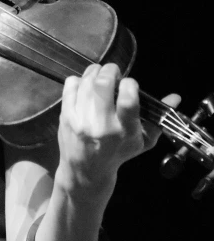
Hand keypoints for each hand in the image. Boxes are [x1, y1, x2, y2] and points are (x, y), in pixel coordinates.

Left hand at [56, 63, 179, 194]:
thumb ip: (158, 119)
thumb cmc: (118, 153)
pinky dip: (78, 80)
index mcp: (124, 131)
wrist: (86, 169)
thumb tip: (175, 97)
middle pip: (103, 85)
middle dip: (110, 71)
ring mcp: (80, 120)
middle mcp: (101, 125)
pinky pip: (70, 86)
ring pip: (86, 82)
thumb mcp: (143, 142)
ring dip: (94, 71)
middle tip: (114, 72)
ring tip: (100, 74)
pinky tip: (84, 84)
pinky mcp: (65, 116)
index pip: (127, 100)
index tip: (129, 84)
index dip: (129, 84)